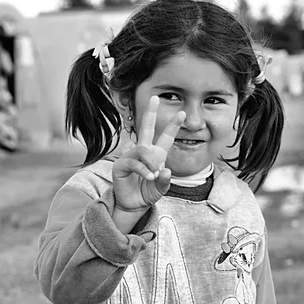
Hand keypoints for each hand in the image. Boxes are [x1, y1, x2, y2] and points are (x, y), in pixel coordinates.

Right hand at [112, 96, 185, 211]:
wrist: (134, 205)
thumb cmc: (147, 192)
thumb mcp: (161, 187)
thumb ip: (165, 180)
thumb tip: (165, 170)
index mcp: (156, 154)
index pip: (165, 137)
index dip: (173, 125)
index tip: (182, 113)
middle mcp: (143, 151)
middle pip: (146, 127)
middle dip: (151, 112)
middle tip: (155, 98)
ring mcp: (130, 156)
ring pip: (143, 149)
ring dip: (151, 161)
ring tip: (154, 174)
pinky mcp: (120, 165)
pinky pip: (134, 162)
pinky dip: (143, 170)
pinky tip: (149, 176)